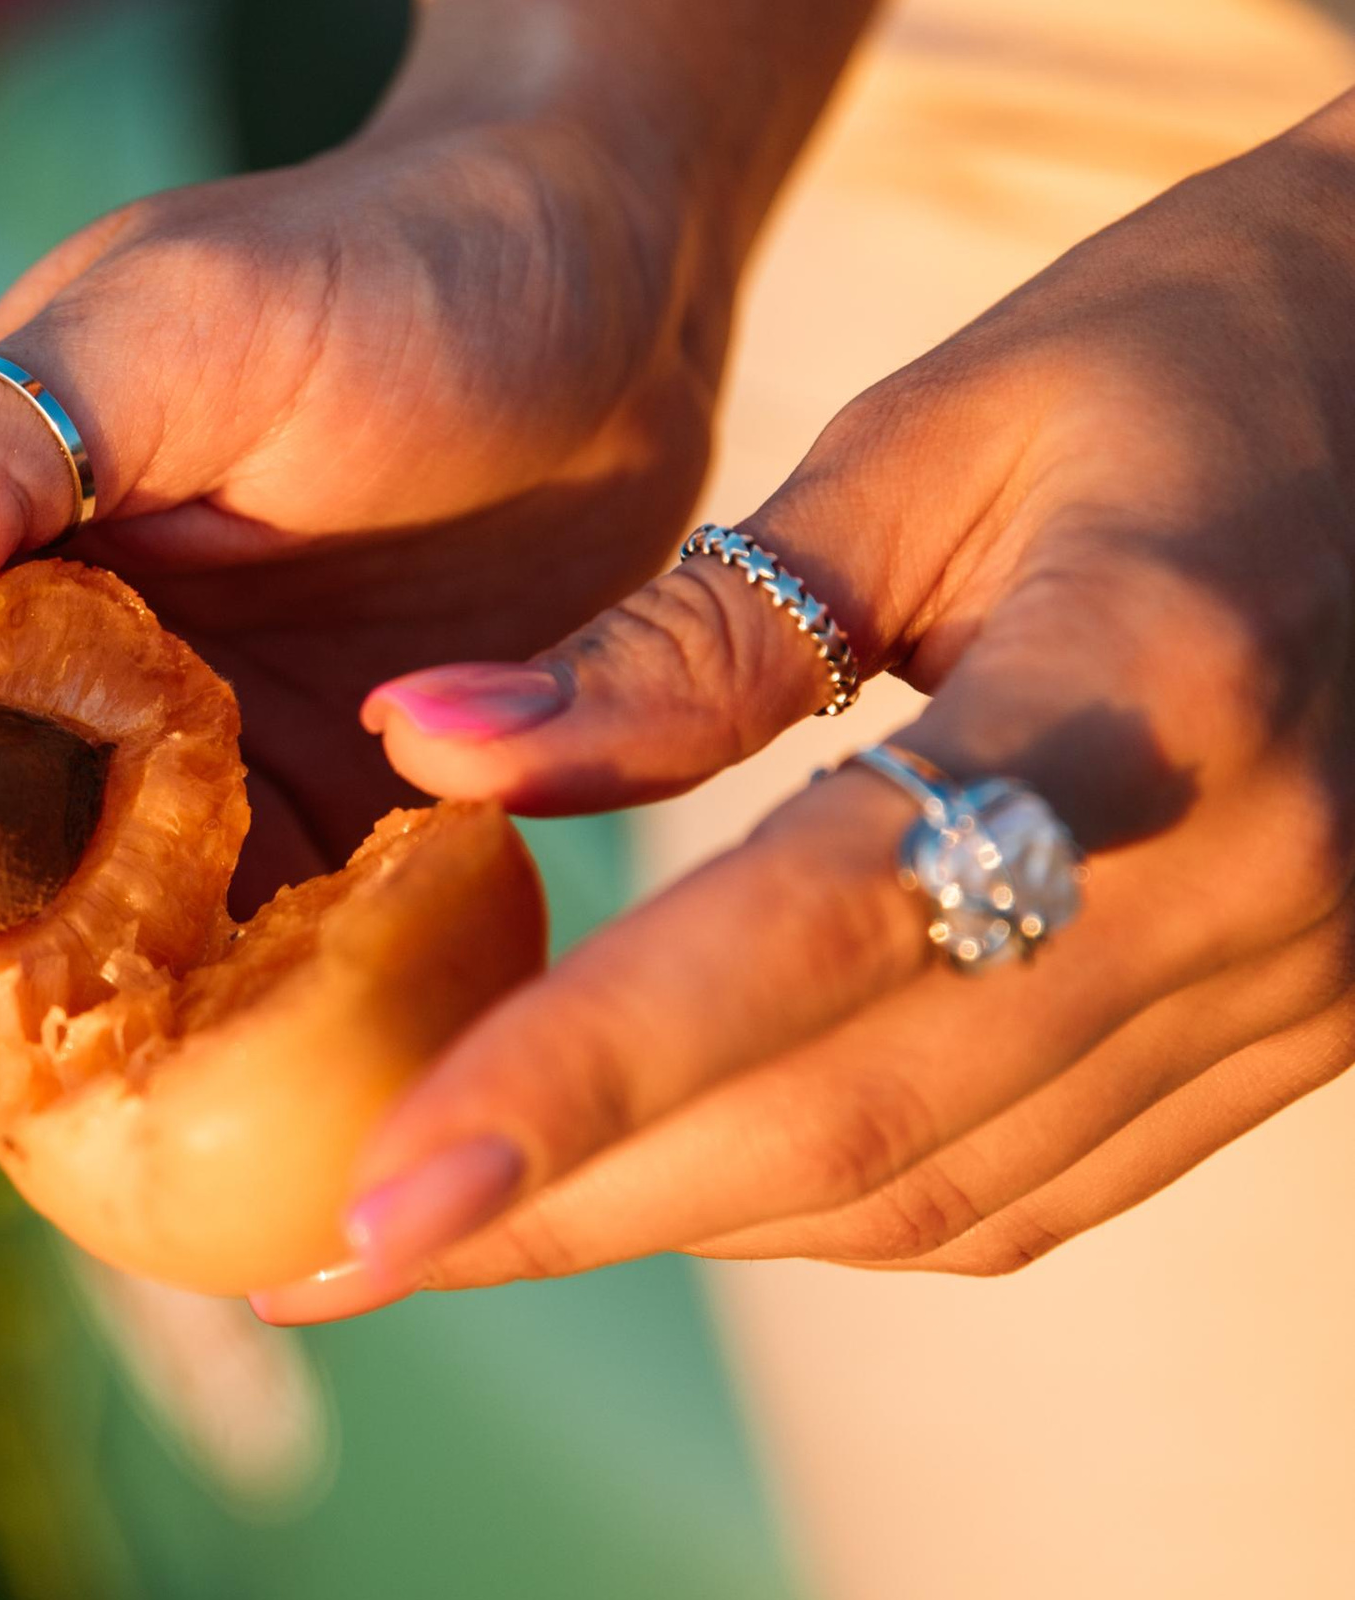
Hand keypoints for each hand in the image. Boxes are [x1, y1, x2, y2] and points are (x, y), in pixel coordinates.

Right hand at [0, 0, 740, 1181]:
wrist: (625, 261)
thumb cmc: (386, 254)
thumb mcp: (169, 332)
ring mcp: (134, 775)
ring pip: (10, 989)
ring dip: (28, 1095)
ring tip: (118, 1174)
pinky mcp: (284, 831)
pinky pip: (207, 996)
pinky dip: (216, 1073)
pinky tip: (282, 1126)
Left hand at [267, 99, 1354, 1315]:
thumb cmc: (1191, 350)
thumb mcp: (933, 437)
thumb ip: (694, 639)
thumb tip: (429, 752)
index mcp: (1146, 691)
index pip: (807, 940)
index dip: (576, 1088)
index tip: (369, 1198)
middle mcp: (1252, 886)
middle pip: (857, 1123)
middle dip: (576, 1204)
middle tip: (342, 1249)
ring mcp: (1306, 985)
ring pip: (941, 1194)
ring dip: (689, 1224)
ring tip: (474, 1221)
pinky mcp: (1313, 1033)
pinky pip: (1042, 1187)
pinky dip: (842, 1206)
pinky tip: (688, 1176)